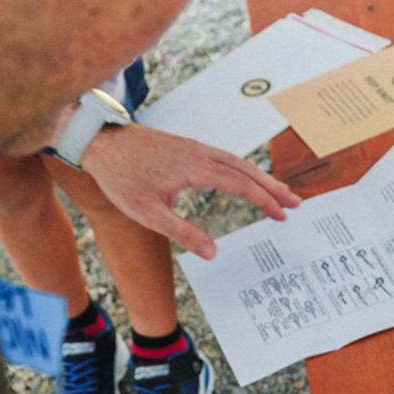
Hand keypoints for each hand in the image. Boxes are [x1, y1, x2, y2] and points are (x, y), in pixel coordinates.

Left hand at [80, 123, 300, 257]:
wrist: (97, 140)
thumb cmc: (120, 176)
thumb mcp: (148, 212)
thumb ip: (183, 233)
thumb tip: (213, 253)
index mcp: (193, 168)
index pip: (239, 185)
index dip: (263, 200)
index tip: (281, 215)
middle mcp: (199, 153)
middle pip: (246, 169)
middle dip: (273, 187)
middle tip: (296, 203)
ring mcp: (194, 147)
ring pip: (237, 161)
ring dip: (261, 177)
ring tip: (280, 192)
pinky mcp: (188, 146)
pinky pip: (225, 157)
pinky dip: (244, 169)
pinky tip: (248, 178)